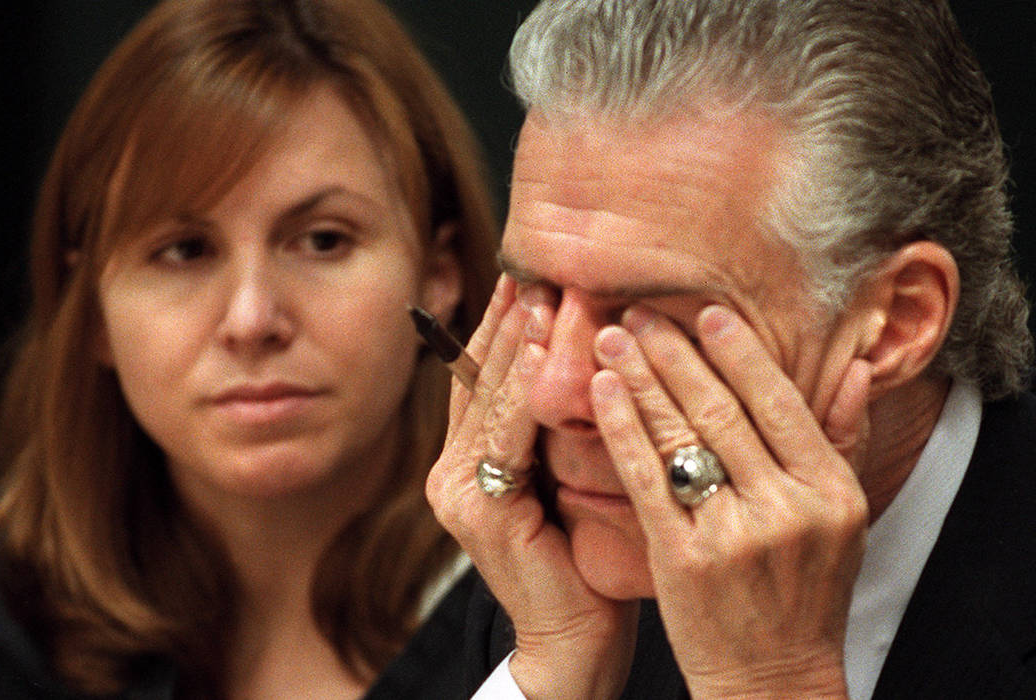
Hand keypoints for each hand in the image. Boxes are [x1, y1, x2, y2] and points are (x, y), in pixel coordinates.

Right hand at [426, 275, 637, 699]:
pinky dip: (525, 389)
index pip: (481, 378)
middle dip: (506, 321)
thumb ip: (557, 429)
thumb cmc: (584, 557)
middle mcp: (450, 473)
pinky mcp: (477, 511)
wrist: (576, 638)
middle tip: (534, 268)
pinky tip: (547, 350)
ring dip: (515, 343)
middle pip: (478, 379)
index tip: (526, 278)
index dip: (499, 326)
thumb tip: (586, 360)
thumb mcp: (567, 478)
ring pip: (489, 398)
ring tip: (539, 293)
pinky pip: (505, 435)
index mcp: (468, 463)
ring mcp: (457, 493)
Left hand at [589, 304, 870, 698]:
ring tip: (610, 338)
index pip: (780, 401)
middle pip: (720, 409)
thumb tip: (856, 368)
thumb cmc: (805, 593)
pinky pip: (646, 478)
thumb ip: (845, 439)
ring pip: (680, 435)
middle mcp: (786, 508)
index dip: (739, 352)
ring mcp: (733, 534)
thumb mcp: (844, 518)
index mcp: (830, 490)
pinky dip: (623, 428)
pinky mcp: (682, 559)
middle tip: (638, 312)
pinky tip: (602, 392)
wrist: (773, 678)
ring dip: (640, 378)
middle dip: (673, 353)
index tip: (706, 312)